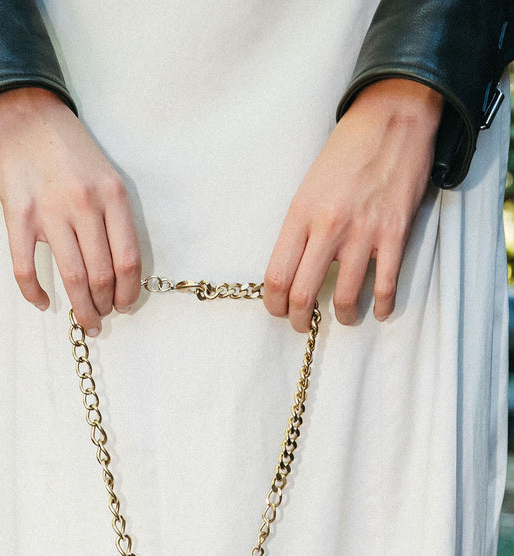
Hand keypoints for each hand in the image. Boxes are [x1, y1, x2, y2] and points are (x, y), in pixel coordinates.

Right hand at [0, 88, 141, 335]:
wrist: (27, 115)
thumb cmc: (71, 151)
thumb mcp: (107, 177)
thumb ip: (115, 218)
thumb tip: (120, 270)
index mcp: (113, 196)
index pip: (128, 261)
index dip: (129, 292)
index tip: (126, 305)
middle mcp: (85, 205)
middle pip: (102, 274)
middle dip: (105, 305)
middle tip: (103, 317)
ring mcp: (50, 211)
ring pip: (72, 277)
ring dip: (81, 307)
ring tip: (86, 320)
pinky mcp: (19, 216)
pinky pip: (26, 267)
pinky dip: (35, 293)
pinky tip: (44, 304)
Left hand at [263, 79, 444, 331]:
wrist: (393, 118)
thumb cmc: (347, 151)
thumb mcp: (309, 186)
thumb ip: (301, 227)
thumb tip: (295, 267)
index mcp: (301, 214)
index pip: (277, 275)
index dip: (274, 304)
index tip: (279, 310)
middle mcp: (328, 227)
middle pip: (304, 294)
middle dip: (300, 319)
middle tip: (304, 324)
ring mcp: (363, 233)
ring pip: (345, 297)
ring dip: (343, 317)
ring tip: (344, 317)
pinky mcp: (395, 235)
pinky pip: (385, 285)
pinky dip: (381, 306)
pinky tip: (378, 311)